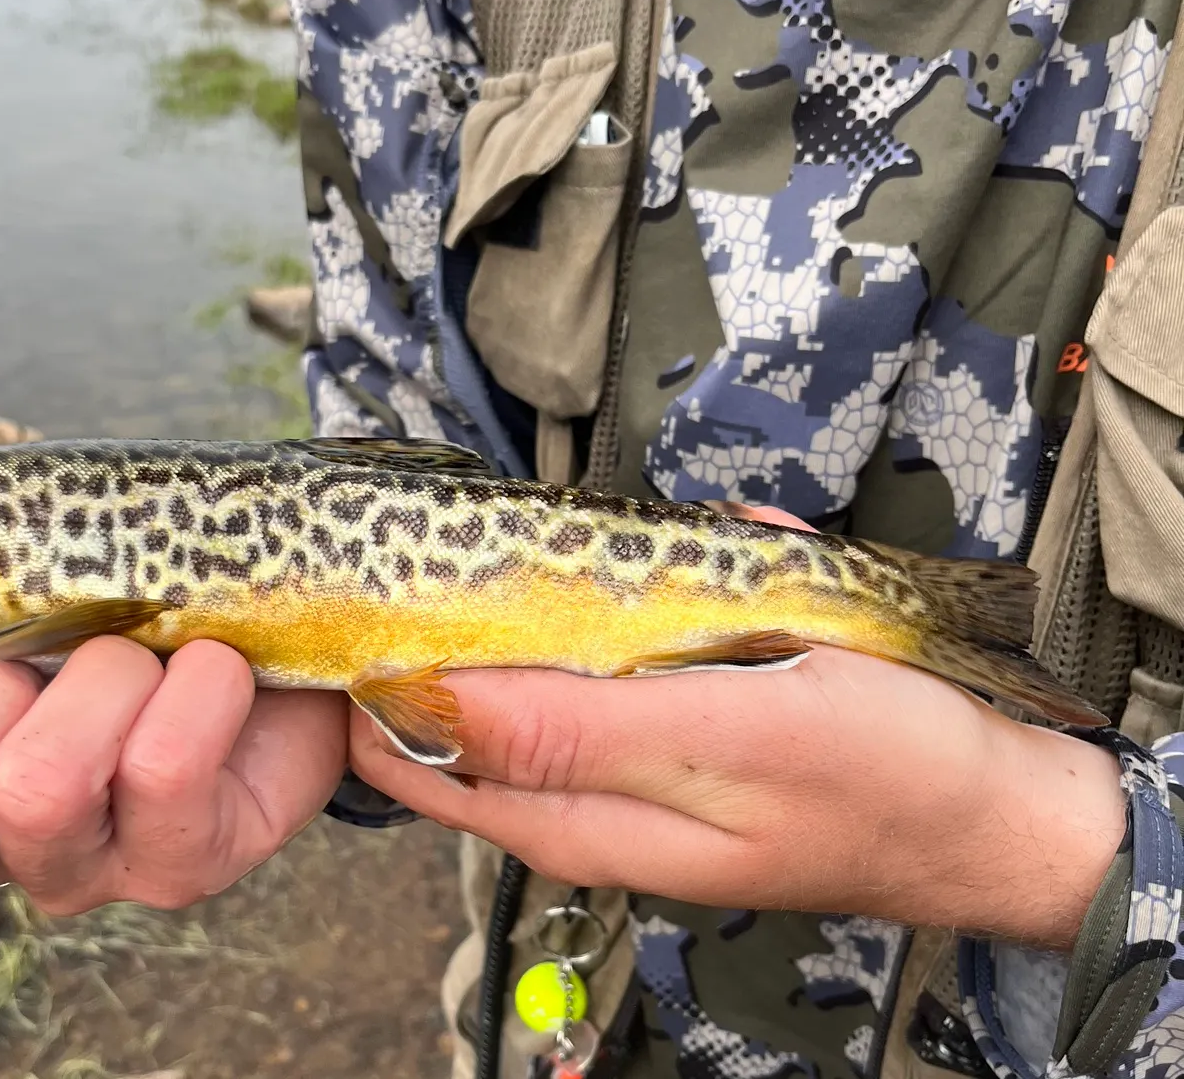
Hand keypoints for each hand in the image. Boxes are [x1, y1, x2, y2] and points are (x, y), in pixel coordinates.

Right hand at [0, 621, 345, 925]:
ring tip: (138, 645)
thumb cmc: (115, 577)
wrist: (272, 592)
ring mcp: (81, 858)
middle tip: (17, 653)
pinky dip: (191, 686)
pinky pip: (162, 773)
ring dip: (91, 673)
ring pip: (30, 786)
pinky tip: (211, 666)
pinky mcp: (186, 856)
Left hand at [350, 506, 1125, 950]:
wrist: (987, 806)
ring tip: (587, 543)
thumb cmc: (877, 773)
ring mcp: (620, 762)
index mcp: (573, 818)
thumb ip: (573, 732)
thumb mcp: (730, 742)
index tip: (366, 580)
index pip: (409, 748)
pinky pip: (604, 647)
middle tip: (460, 536)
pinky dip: (621, 589)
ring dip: (540, 591)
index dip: (371, 663)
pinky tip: (681, 559)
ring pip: (528, 666)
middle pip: (453, 706)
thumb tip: (427, 702)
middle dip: (447, 612)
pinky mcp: (664, 726)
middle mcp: (577, 801)